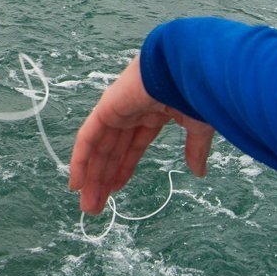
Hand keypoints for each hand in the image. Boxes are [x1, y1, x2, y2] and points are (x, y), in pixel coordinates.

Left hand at [69, 58, 213, 213]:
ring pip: (98, 148)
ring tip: (87, 204)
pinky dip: (80, 159)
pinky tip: (77, 181)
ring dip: (91, 176)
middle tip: (95, 207)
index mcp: (153, 112)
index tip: (114, 190)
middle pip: (111, 150)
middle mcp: (131, 111)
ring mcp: (117, 109)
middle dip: (103, 178)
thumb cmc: (198, 92)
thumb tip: (199, 172)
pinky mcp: (106, 108)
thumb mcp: (199, 127)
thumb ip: (195, 149)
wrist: (189, 69)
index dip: (123, 168)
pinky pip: (88, 137)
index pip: (132, 145)